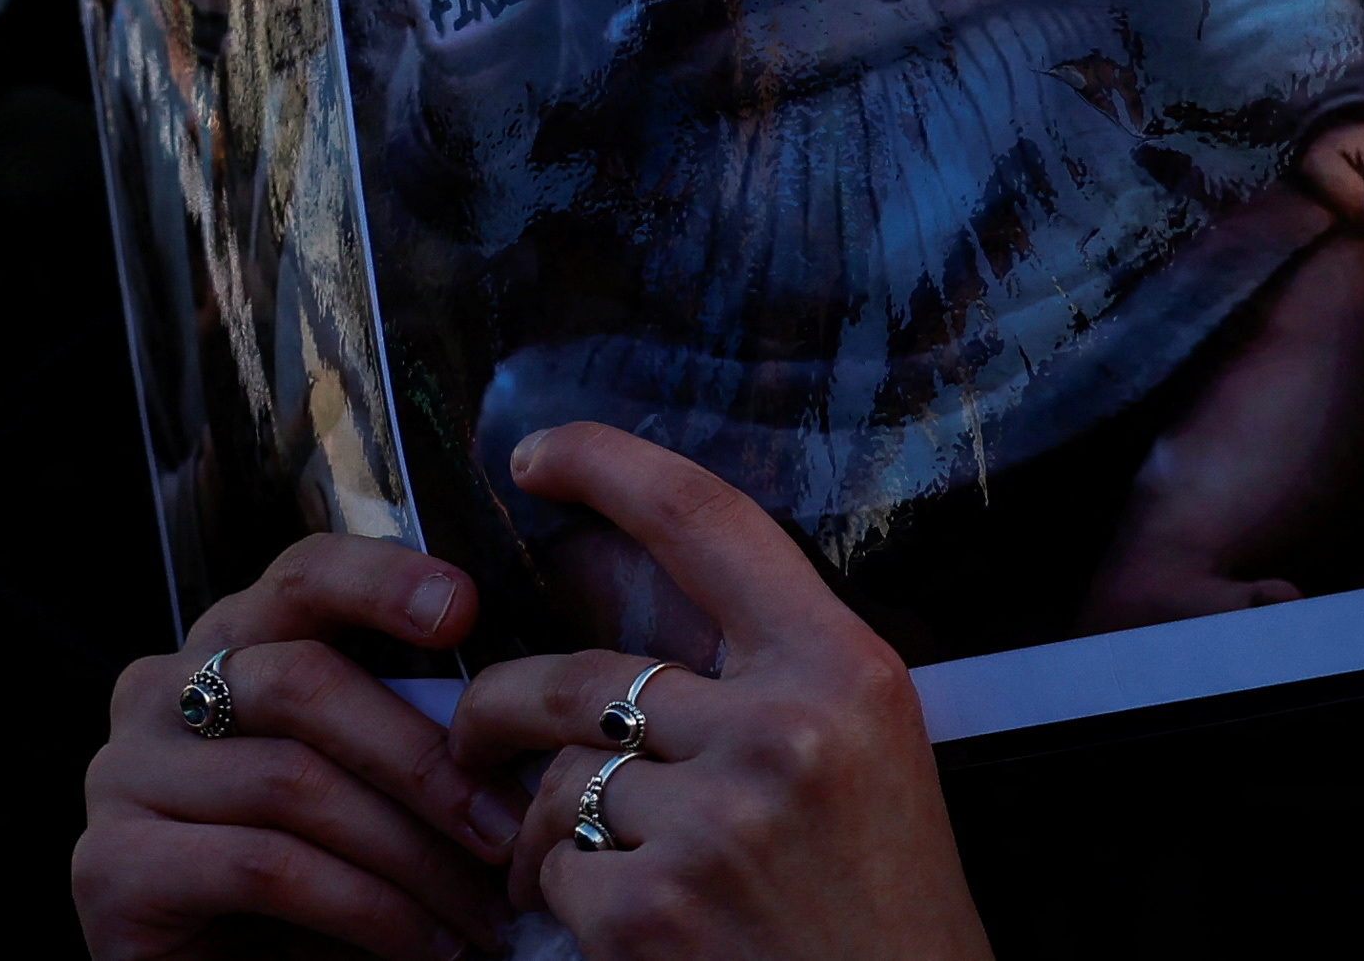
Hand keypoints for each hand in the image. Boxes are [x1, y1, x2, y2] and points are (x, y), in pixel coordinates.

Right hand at [76, 534, 520, 959]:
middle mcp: (155, 693)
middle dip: (422, 759)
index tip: (465, 606)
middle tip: (506, 829)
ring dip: (411, 857)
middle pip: (300, 680)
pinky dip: (367, 910)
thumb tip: (513, 725)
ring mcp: (121, 776)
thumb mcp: (360, 798)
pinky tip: (426, 947)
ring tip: (484, 918)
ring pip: (293, 781)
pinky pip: (265, 866)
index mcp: (220, 652)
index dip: (379, 580)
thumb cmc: (311, 899)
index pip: (296, 579)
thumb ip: (402, 742)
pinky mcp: (113, 866)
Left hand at [451, 426, 987, 957]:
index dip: (604, 462)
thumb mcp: (868, 761)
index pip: (705, 516)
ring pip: (561, 776)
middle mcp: (780, 733)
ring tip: (592, 867)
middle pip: (581, 672)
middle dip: (505, 707)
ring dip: (549, 825)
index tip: (534, 451)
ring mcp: (712, 824)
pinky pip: (553, 868)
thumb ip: (772, 681)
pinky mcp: (649, 912)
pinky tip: (624, 932)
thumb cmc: (883, 912)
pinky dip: (564, 900)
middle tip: (479, 734)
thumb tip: (643, 626)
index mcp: (843, 673)